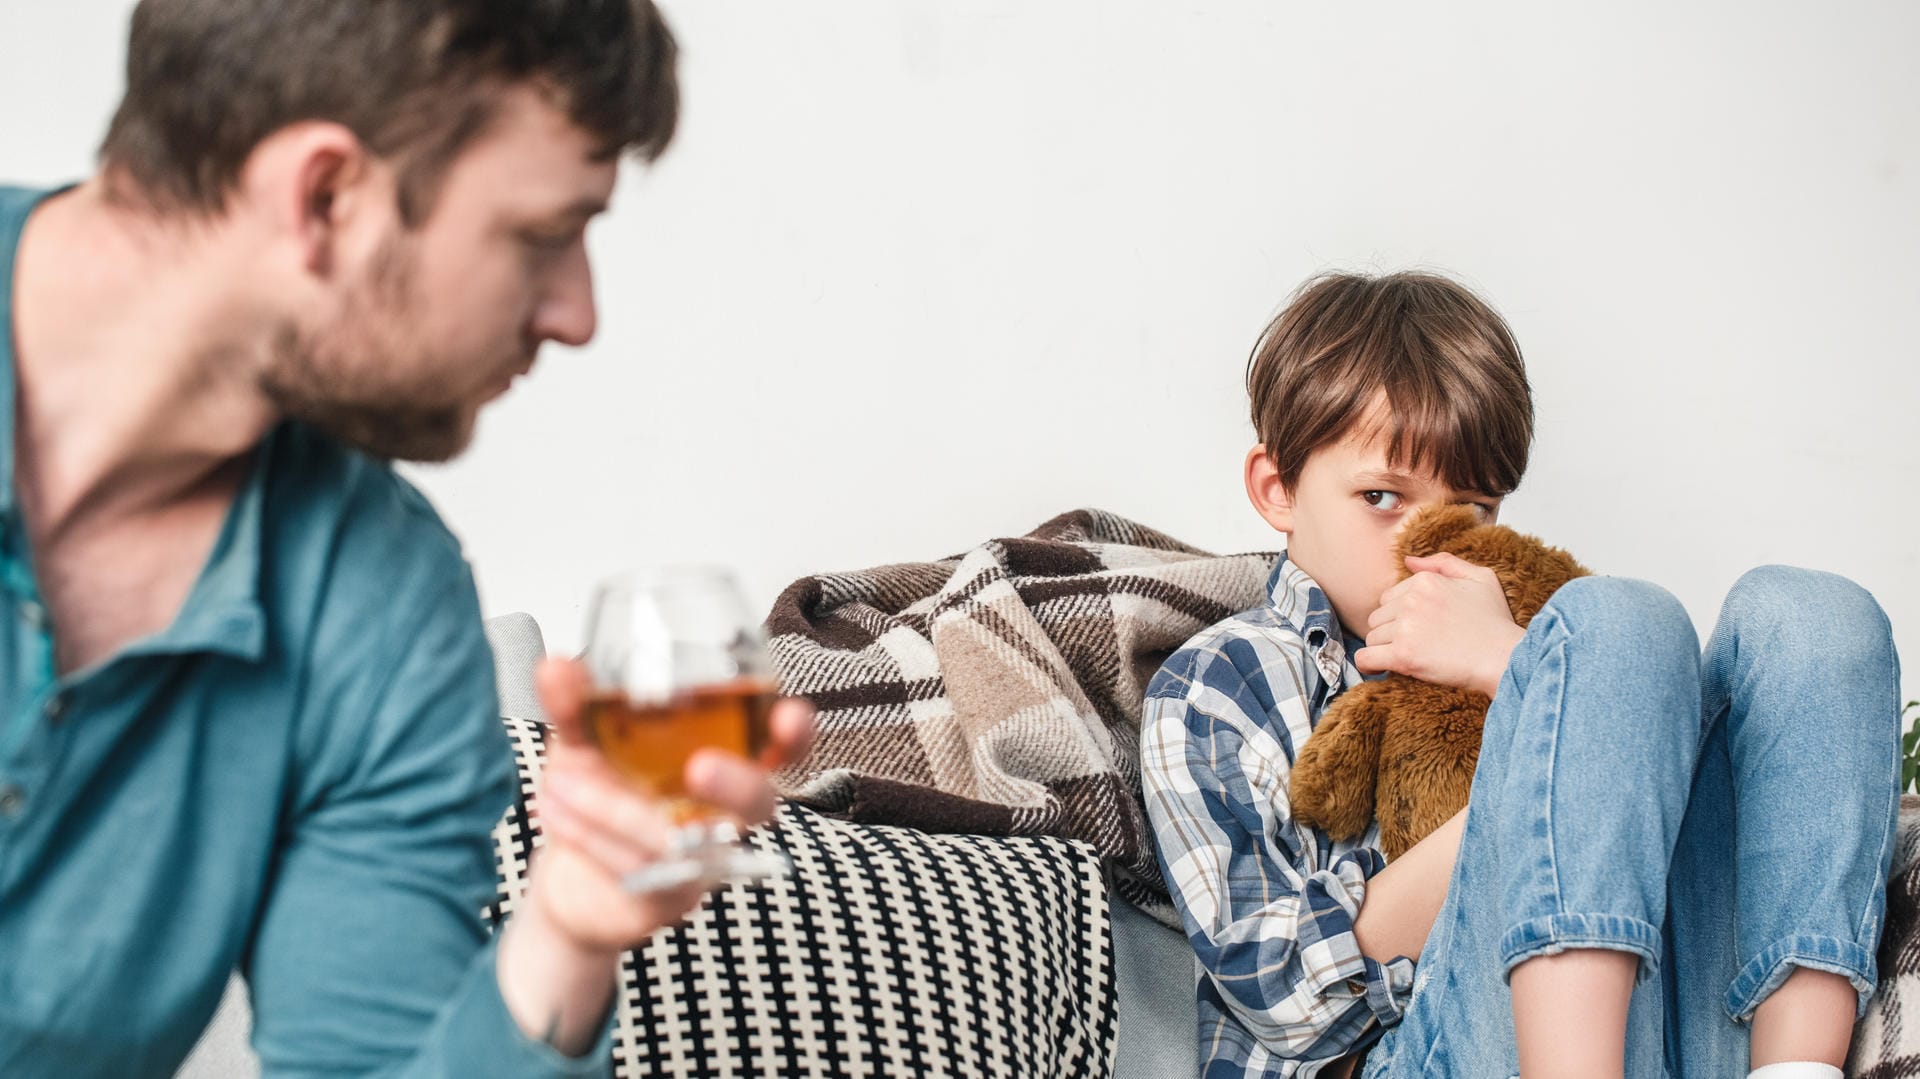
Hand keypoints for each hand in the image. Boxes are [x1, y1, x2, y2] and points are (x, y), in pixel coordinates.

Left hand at [498, 657, 814, 1049]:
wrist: (564, 874)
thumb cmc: (597, 794)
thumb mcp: (583, 742)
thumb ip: (575, 704)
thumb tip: (556, 667)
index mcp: (722, 761)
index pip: (779, 748)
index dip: (795, 735)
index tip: (789, 716)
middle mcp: (724, 814)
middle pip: (760, 802)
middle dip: (738, 783)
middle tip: (699, 768)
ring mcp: (701, 861)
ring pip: (678, 839)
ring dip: (613, 807)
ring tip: (561, 782)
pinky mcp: (667, 899)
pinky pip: (639, 869)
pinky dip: (591, 837)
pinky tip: (557, 812)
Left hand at [1353, 552, 1524, 697]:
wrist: (1505, 659)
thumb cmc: (1496, 622)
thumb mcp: (1481, 578)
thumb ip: (1444, 564)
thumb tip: (1408, 561)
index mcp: (1425, 581)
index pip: (1389, 598)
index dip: (1402, 615)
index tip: (1419, 628)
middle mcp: (1412, 601)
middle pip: (1378, 618)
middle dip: (1392, 631)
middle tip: (1416, 644)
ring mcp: (1406, 628)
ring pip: (1372, 638)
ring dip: (1386, 649)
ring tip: (1411, 656)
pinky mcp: (1403, 655)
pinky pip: (1366, 658)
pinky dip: (1369, 665)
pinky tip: (1380, 669)